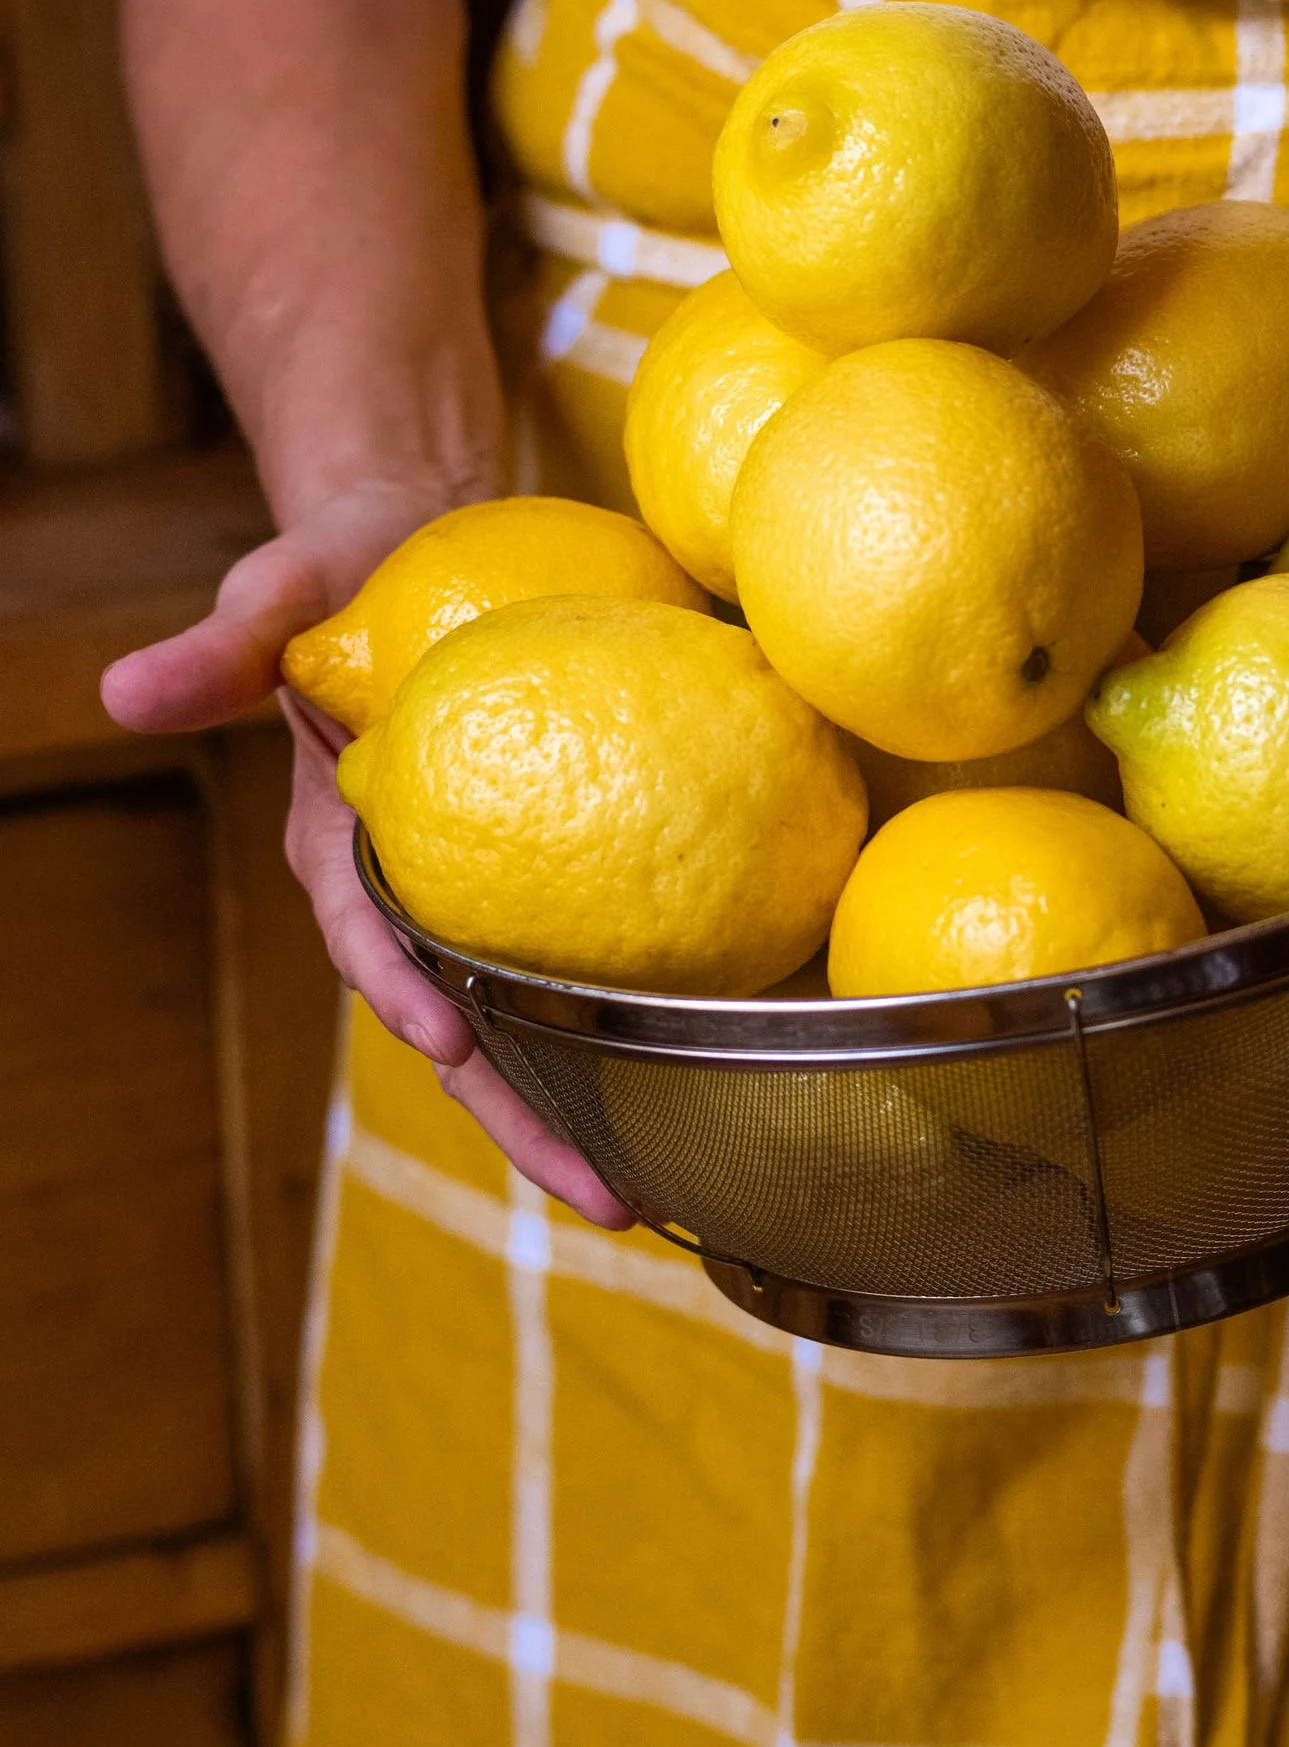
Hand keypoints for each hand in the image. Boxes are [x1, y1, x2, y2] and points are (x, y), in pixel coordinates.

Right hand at [100, 484, 635, 1228]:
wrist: (414, 549)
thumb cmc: (338, 576)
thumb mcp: (273, 596)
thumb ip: (218, 651)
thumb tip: (121, 691)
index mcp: (340, 855)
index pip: (368, 939)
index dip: (400, 990)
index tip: (447, 1034)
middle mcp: (411, 903)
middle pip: (465, 1033)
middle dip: (525, 1124)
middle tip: (605, 1197)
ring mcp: (483, 907)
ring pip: (532, 1034)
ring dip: (586, 1116)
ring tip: (655, 1193)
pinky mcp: (549, 887)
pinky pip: (592, 967)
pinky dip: (637, 1028)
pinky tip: (709, 1086)